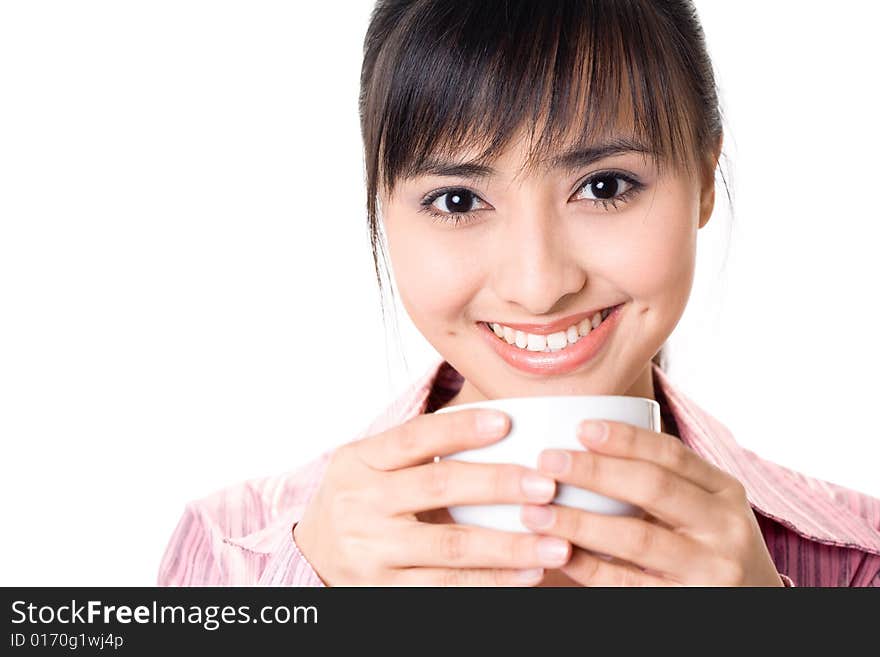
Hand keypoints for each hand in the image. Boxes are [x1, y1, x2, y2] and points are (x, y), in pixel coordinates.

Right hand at [293, 408, 571, 585]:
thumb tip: (500, 426)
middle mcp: (359, 504)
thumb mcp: (370, 466)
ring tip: (556, 543)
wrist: (310, 557)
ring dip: (509, 545)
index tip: (507, 422)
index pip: (413, 437)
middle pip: (438, 487)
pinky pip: (446, 588)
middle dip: (498, 485)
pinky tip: (527, 574)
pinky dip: (492, 582)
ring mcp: (370, 551)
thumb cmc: (361, 500)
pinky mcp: (383, 591)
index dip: (460, 428)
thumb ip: (417, 449)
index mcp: (358, 461)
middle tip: (547, 485)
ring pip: (450, 547)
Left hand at [520, 420, 782, 585]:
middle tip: (547, 461)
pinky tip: (559, 553)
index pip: (672, 454)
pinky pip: (629, 583)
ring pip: (637, 537)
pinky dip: (590, 567)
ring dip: (579, 522)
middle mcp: (725, 526)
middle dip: (594, 471)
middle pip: (653, 487)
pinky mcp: (689, 605)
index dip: (625, 438)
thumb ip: (662, 481)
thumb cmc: (710, 548)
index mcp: (725, 491)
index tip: (580, 426)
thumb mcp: (705, 509)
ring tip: (535, 511)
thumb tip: (584, 442)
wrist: (754, 609)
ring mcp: (711, 569)